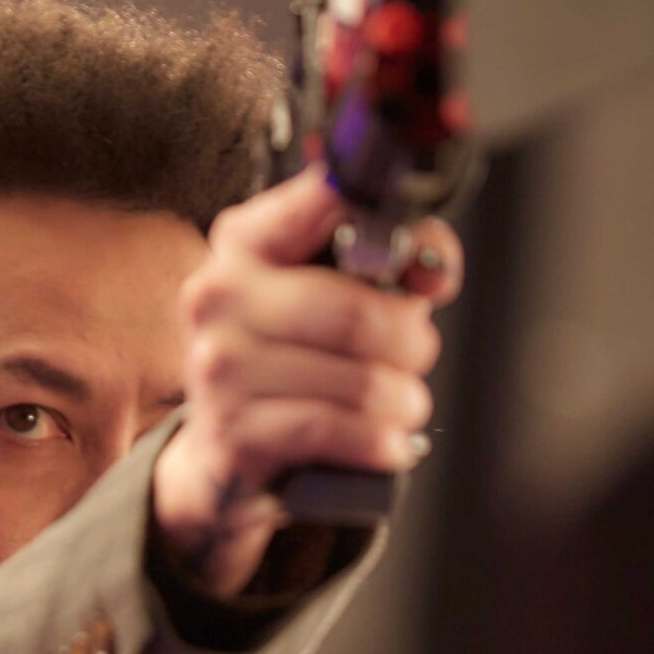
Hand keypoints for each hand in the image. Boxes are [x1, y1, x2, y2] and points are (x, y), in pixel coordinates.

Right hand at [152, 164, 462, 597]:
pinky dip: (378, 442)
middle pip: (358, 315)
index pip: (331, 202)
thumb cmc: (290, 359)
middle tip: (416, 358)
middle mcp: (219, 296)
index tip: (425, 275)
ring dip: (403, 401)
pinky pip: (335, 429)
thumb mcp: (332, 291)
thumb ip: (394, 260)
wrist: (223, 451)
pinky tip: (388, 445)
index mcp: (245, 241)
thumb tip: (434, 271)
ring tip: (400, 406)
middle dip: (412, 344)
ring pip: (359, 382)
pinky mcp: (232, 432)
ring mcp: (218, 367)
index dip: (400, 237)